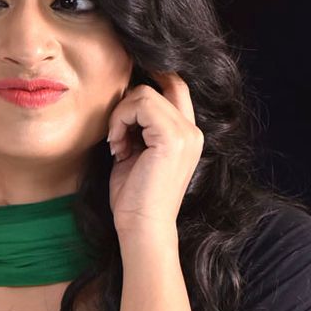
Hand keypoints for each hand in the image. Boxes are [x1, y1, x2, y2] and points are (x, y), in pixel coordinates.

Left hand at [106, 71, 203, 237]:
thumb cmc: (135, 197)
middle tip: (118, 131)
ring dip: (121, 114)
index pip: (176, 86)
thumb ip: (140, 125)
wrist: (143, 227)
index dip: (149, 84)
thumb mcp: (139, 151)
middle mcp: (192, 131)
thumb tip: (125, 98)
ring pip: (145, 93)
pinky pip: (140, 104)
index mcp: (188, 134)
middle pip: (164, 82)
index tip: (123, 113)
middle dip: (132, 100)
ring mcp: (185, 133)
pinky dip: (120, 120)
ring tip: (117, 144)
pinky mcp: (172, 138)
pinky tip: (117, 147)